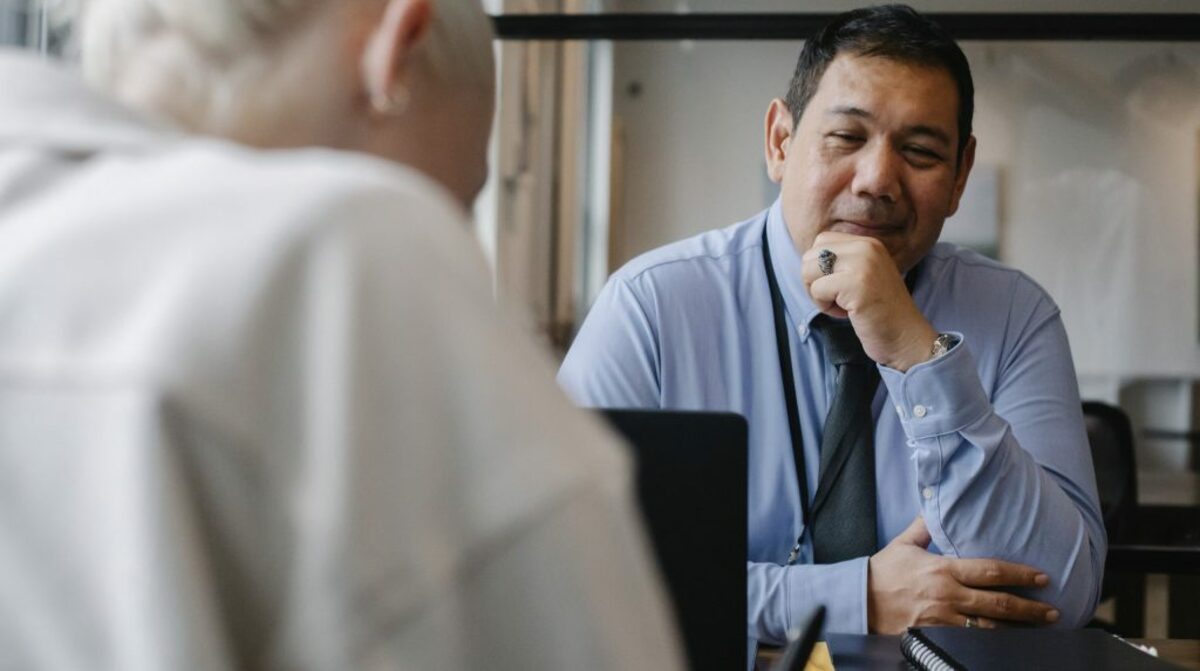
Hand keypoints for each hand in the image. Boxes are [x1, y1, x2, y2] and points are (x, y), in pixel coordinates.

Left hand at [801, 232, 936, 371]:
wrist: (907, 337)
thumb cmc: (881, 313)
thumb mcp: (863, 276)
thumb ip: (842, 263)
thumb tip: (807, 260)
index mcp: (868, 243)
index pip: (821, 241)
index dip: (820, 268)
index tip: (839, 287)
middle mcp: (866, 247)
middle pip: (810, 255)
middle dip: (814, 281)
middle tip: (838, 299)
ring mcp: (862, 264)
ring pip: (809, 271)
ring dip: (818, 295)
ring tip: (843, 305)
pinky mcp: (855, 284)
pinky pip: (817, 290)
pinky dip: (825, 307)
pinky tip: (847, 313)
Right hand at [867, 517, 1058, 633]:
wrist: (858, 601)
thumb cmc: (881, 572)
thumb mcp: (903, 544)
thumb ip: (924, 527)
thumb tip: (937, 504)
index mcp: (943, 569)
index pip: (990, 570)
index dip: (1020, 574)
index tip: (1042, 577)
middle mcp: (947, 595)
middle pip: (998, 602)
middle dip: (1029, 608)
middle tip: (1053, 611)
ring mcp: (942, 619)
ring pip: (989, 627)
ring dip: (1017, 629)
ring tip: (1039, 630)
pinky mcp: (935, 636)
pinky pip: (970, 640)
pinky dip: (991, 642)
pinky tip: (1007, 642)